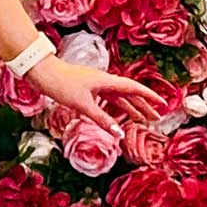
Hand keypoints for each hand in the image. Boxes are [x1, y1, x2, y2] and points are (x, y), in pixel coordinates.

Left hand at [26, 56, 166, 136]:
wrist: (42, 72)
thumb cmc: (62, 85)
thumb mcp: (83, 104)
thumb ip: (102, 119)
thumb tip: (119, 134)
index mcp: (107, 81)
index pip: (134, 88)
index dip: (150, 97)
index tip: (164, 104)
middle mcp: (103, 81)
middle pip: (128, 94)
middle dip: (143, 106)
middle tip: (156, 118)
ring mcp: (94, 84)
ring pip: (117, 97)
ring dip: (130, 108)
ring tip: (141, 120)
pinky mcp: (86, 88)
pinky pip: (106, 99)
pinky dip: (114, 108)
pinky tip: (116, 116)